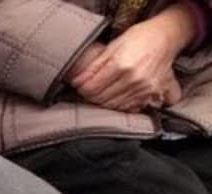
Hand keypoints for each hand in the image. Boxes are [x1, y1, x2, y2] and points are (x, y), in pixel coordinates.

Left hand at [71, 5, 199, 111]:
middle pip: (101, 99)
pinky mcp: (152, 93)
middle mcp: (134, 79)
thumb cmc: (139, 38)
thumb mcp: (112, 47)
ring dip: (103, 102)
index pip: (92, 88)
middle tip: (89, 89)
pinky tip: (115, 96)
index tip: (81, 86)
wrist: (166, 36)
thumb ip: (93, 67)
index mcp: (122, 65)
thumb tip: (76, 82)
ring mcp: (144, 88)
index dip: (82, 89)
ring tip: (101, 92)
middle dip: (91, 96)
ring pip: (113, 105)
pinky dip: (118, 105)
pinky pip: (129, 107)